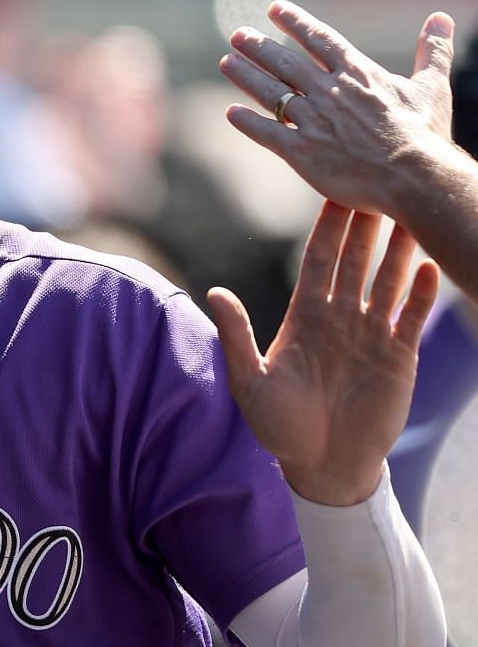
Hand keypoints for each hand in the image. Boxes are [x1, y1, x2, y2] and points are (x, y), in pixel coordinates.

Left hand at [208, 202, 438, 504]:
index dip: (327, 228)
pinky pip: (412, 315)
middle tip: (380, 181)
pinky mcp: (398, 356)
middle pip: (357, 260)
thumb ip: (237, 335)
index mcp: (304, 317)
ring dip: (401, 248)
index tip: (334, 191)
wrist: (322, 465)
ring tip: (414, 213)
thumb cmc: (279, 427)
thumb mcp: (249, 381)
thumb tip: (215, 291)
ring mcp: (371, 334)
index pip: (318, 261)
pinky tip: (431, 266)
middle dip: (367, 223)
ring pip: (389, 279)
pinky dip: (422, 292)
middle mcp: (340, 317)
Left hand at [220, 1, 460, 216]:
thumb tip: (441, 16)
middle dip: (260, 47)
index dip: (295, 23)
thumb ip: (432, 50)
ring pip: (271, 93)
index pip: (320, 40)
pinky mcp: (301, 151)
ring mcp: (312, 120)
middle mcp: (329, 92)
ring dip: (246, 75)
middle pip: (286, 62)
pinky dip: (247, 122)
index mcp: (358, 74)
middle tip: (237, 34)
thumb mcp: (432, 86)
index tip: (274, 9)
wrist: (412, 176)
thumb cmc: (425, 135)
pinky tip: (230, 113)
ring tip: (226, 61)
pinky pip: (266, 133)